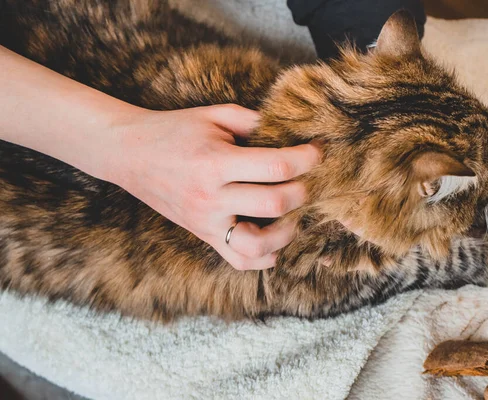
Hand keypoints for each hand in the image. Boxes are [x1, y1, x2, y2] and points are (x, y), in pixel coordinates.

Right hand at [106, 104, 320, 269]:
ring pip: (259, 244)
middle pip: (275, 203)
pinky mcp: (203, 235)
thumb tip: (292, 131)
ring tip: (293, 215)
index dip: (306, 158)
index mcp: (216, 162)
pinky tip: (275, 240)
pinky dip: (264, 257)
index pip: (277, 165)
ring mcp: (206, 222)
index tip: (316, 151)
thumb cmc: (174, 131)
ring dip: (287, 232)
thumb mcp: (213, 116)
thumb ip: (253, 121)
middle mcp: (212, 197)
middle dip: (302, 191)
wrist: (129, 154)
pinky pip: (238, 260)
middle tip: (306, 180)